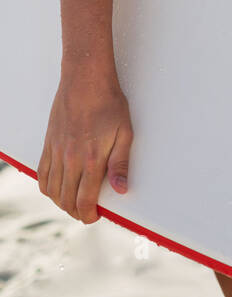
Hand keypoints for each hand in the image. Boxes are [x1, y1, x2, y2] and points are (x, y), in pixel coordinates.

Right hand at [37, 79, 133, 223]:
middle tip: (87, 212)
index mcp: (91, 160)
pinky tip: (55, 188)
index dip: (88, 215)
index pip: (84, 200)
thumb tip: (121, 189)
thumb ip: (120, 164)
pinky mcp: (49, 143)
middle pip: (66, 200)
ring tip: (73, 202)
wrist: (86, 80)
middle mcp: (70, 159)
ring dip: (61, 202)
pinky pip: (42, 173)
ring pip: (51, 190)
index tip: (95, 216)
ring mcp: (56, 151)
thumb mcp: (125, 133)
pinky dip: (47, 187)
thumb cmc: (109, 103)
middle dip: (76, 212)